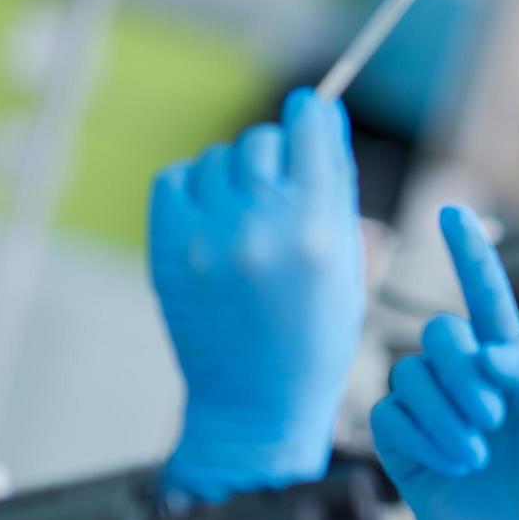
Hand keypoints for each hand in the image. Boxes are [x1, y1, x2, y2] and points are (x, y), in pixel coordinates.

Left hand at [150, 88, 364, 499]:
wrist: (256, 405)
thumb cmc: (313, 342)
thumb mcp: (349, 268)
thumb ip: (336, 193)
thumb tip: (322, 119)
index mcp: (316, 230)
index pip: (309, 127)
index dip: (313, 115)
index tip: (312, 114)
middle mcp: (260, 227)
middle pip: (263, 141)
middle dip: (277, 155)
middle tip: (281, 190)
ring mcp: (207, 237)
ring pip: (218, 158)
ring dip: (235, 174)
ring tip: (247, 217)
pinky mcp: (169, 249)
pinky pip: (176, 179)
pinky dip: (195, 188)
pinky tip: (213, 219)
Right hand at [371, 206, 518, 519]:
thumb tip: (488, 351)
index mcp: (512, 368)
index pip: (488, 299)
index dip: (471, 258)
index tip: (453, 216)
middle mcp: (467, 382)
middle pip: (440, 334)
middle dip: (463, 370)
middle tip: (493, 418)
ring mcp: (432, 414)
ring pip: (410, 374)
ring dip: (445, 412)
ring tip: (476, 453)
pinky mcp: (403, 447)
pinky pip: (390, 415)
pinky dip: (422, 436)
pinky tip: (451, 464)